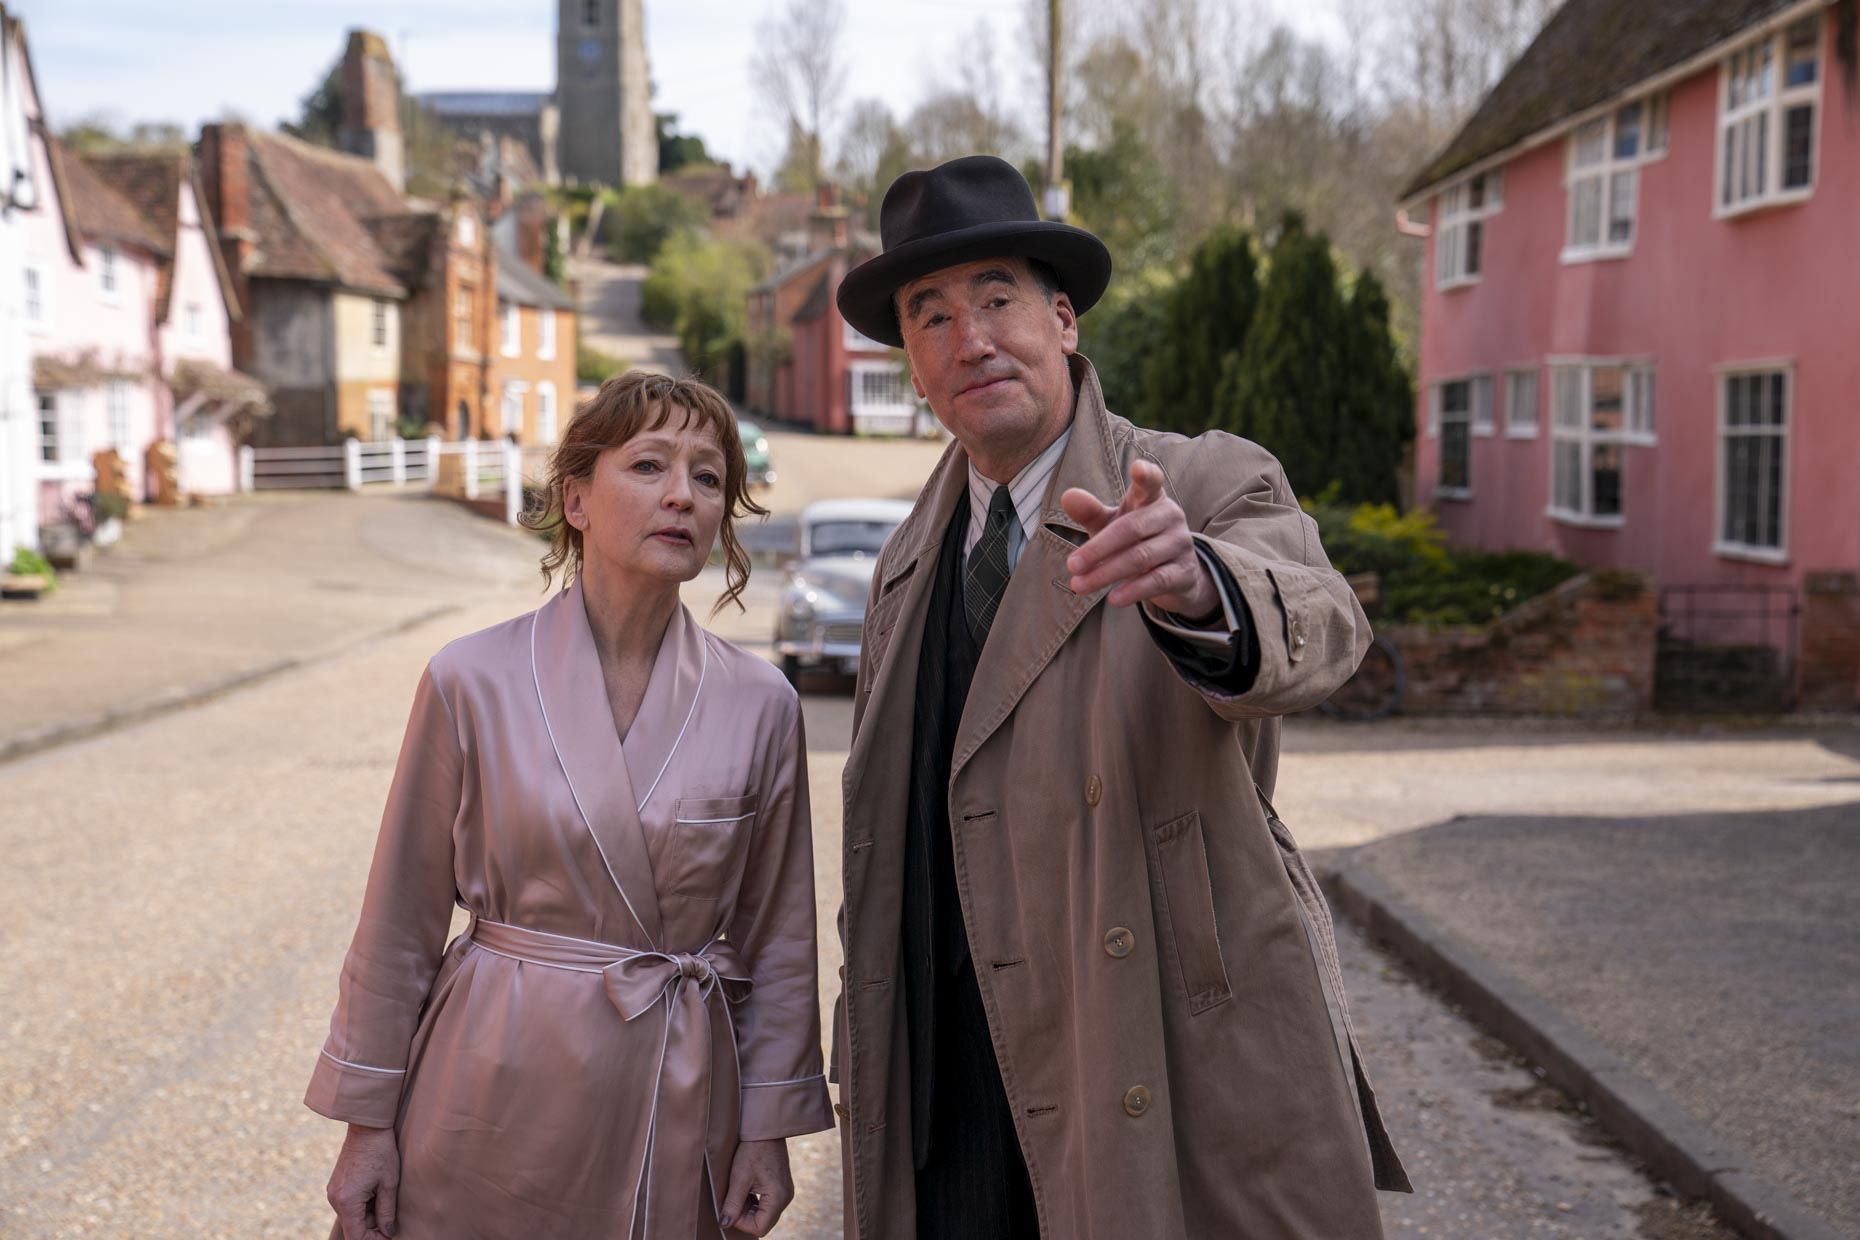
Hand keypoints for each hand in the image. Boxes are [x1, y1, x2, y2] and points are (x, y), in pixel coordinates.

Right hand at [327, 1123, 399, 1239]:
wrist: (367, 1127)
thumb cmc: (381, 1152)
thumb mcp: (389, 1184)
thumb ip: (387, 1212)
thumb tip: (388, 1233)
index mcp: (347, 1202)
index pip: (356, 1237)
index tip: (388, 1235)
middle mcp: (335, 1200)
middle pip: (353, 1228)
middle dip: (372, 1228)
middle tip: (391, 1217)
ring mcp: (333, 1192)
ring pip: (352, 1217)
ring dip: (368, 1215)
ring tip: (384, 1197)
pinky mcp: (335, 1186)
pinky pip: (348, 1205)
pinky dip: (362, 1205)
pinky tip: (376, 1191)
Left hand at [719, 1137, 792, 1235]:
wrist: (765, 1129)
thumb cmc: (753, 1150)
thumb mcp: (739, 1178)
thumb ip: (732, 1204)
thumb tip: (724, 1224)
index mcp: (778, 1197)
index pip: (760, 1227)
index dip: (742, 1223)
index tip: (730, 1209)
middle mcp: (785, 1198)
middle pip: (763, 1222)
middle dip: (744, 1216)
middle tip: (732, 1200)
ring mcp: (784, 1193)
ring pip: (763, 1214)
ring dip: (748, 1209)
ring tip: (738, 1192)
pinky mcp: (780, 1187)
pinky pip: (766, 1204)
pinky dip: (753, 1202)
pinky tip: (745, 1190)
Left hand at [1061, 459, 1218, 618]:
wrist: (1174, 574)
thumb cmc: (1135, 540)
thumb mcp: (1111, 524)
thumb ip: (1090, 512)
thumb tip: (1068, 496)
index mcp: (1151, 499)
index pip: (1151, 482)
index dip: (1146, 475)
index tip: (1137, 468)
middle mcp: (1170, 517)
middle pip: (1132, 528)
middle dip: (1099, 548)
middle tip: (1071, 565)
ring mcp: (1180, 544)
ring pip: (1141, 557)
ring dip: (1106, 573)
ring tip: (1078, 586)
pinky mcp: (1184, 572)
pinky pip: (1157, 581)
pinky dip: (1133, 590)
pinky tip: (1113, 599)